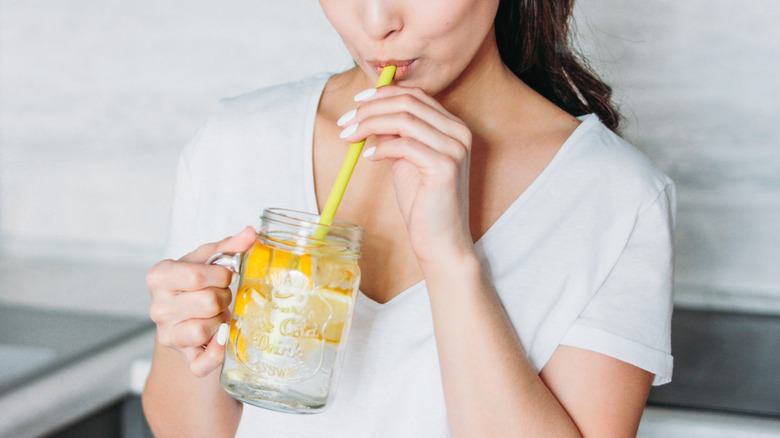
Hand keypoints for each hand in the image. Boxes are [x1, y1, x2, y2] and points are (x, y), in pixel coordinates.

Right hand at [146, 226, 255, 375]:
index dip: (221, 276)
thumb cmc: (197, 283)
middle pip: (207, 303)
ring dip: (222, 320)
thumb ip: (228, 245)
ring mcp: (168, 335)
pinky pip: (201, 363)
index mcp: (160, 277)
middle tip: (223, 296)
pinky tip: (223, 339)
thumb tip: (252, 233)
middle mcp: (158, 308)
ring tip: (220, 313)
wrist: (186, 315)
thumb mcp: (207, 259)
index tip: (225, 275)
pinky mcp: (182, 356)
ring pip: (205, 329)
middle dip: (224, 297)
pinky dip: (217, 353)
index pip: (196, 277)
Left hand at [339, 86, 473, 264]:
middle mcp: (459, 132)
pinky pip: (405, 145)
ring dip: (369, 124)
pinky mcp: (446, 166)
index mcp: (453, 127)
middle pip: (408, 102)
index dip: (383, 93)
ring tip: (349, 136)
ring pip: (404, 119)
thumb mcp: (405, 160)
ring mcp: (455, 148)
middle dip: (370, 108)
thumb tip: (367, 112)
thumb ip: (394, 134)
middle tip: (345, 121)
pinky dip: (382, 147)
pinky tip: (369, 157)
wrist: (441, 241)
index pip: (415, 95)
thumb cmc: (422, 203)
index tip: (356, 102)